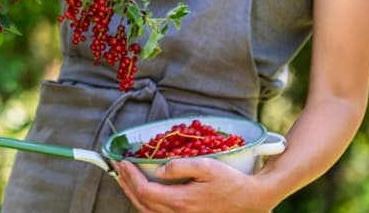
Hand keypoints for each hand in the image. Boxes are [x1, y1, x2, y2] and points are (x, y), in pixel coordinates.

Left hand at [113, 158, 277, 212]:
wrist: (249, 200)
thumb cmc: (231, 182)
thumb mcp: (207, 166)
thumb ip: (181, 166)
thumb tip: (159, 169)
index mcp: (180, 200)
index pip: (145, 190)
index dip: (131, 176)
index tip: (123, 162)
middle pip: (141, 203)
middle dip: (126, 185)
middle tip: (119, 169)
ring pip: (147, 212)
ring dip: (133, 195)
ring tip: (126, 180)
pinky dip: (144, 204)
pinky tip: (144, 194)